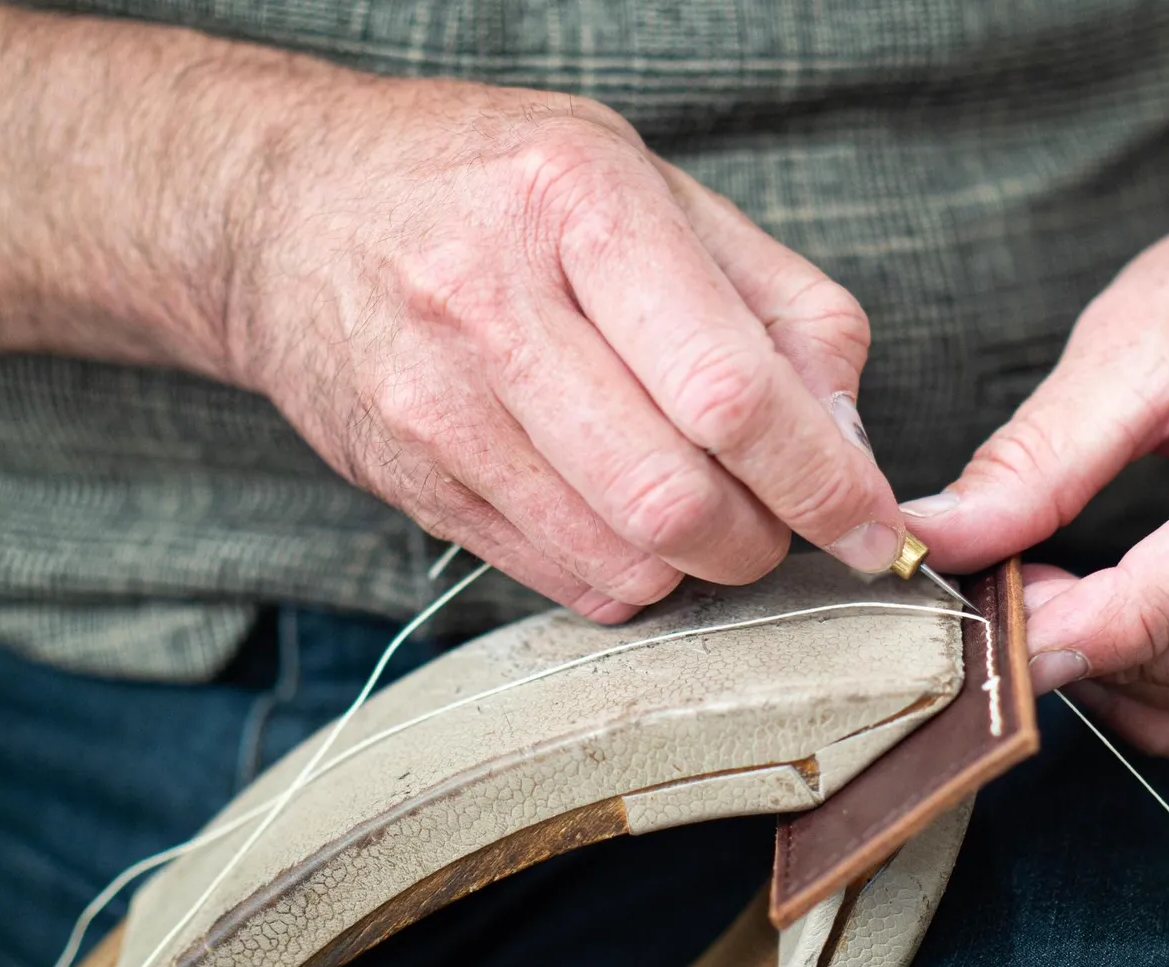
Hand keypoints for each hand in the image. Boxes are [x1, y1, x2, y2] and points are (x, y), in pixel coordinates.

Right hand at [222, 75, 901, 619]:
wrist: (291, 209)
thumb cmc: (499, 189)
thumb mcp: (653, 187)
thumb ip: (778, 305)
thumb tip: (848, 445)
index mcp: (578, 203)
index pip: (730, 391)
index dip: (823, 484)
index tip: (876, 532)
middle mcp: (491, 303)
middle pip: (673, 499)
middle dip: (761, 542)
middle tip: (778, 520)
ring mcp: (435, 403)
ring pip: (617, 559)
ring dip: (694, 567)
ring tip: (700, 513)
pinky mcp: (406, 477)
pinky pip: (555, 578)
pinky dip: (623, 576)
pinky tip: (621, 519)